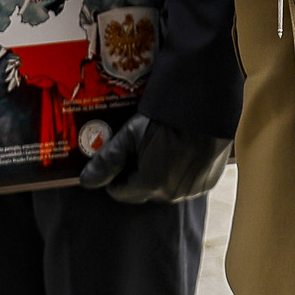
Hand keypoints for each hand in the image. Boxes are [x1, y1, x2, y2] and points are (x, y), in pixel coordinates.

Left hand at [77, 114, 231, 204]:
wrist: (209, 102)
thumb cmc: (167, 114)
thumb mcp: (132, 132)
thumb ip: (108, 160)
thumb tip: (86, 182)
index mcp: (150, 183)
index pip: (121, 192)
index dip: (115, 174)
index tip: (117, 156)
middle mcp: (172, 193)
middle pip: (143, 190)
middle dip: (137, 172)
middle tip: (138, 146)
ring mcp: (193, 189)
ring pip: (165, 188)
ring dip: (159, 173)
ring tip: (160, 145)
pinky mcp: (209, 181)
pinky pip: (186, 183)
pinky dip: (180, 171)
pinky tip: (180, 149)